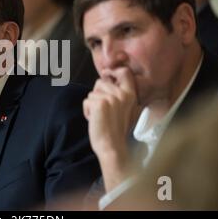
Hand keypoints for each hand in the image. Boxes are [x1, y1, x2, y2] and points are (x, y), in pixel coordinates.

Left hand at [83, 67, 138, 191]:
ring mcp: (111, 98)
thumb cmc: (116, 130)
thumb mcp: (126, 109)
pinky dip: (87, 111)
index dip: (113, 71)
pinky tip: (95, 120)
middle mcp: (122, 94)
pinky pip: (86, 102)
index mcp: (131, 94)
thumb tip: (107, 77)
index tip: (107, 74)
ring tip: (101, 117)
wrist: (112, 147)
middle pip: (100, 82)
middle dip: (97, 94)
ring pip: (92, 93)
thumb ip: (120, 94)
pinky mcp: (99, 103)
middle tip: (104, 111)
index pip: (124, 72)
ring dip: (92, 105)